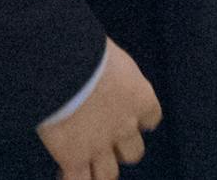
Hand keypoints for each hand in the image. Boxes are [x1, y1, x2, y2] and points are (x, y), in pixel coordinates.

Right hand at [38, 39, 160, 179]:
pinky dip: (72, 179)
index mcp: (140, 98)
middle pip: (134, 153)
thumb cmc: (88, 50)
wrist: (66, 66)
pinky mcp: (74, 157)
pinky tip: (64, 172)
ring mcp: (100, 146)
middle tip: (104, 141)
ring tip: (86, 163)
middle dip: (121, 149)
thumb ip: (113, 73)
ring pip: (109, 174)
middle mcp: (125, 126)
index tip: (129, 117)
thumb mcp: (111, 55)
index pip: (151, 119)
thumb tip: (100, 68)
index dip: (139, 120)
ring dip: (99, 170)